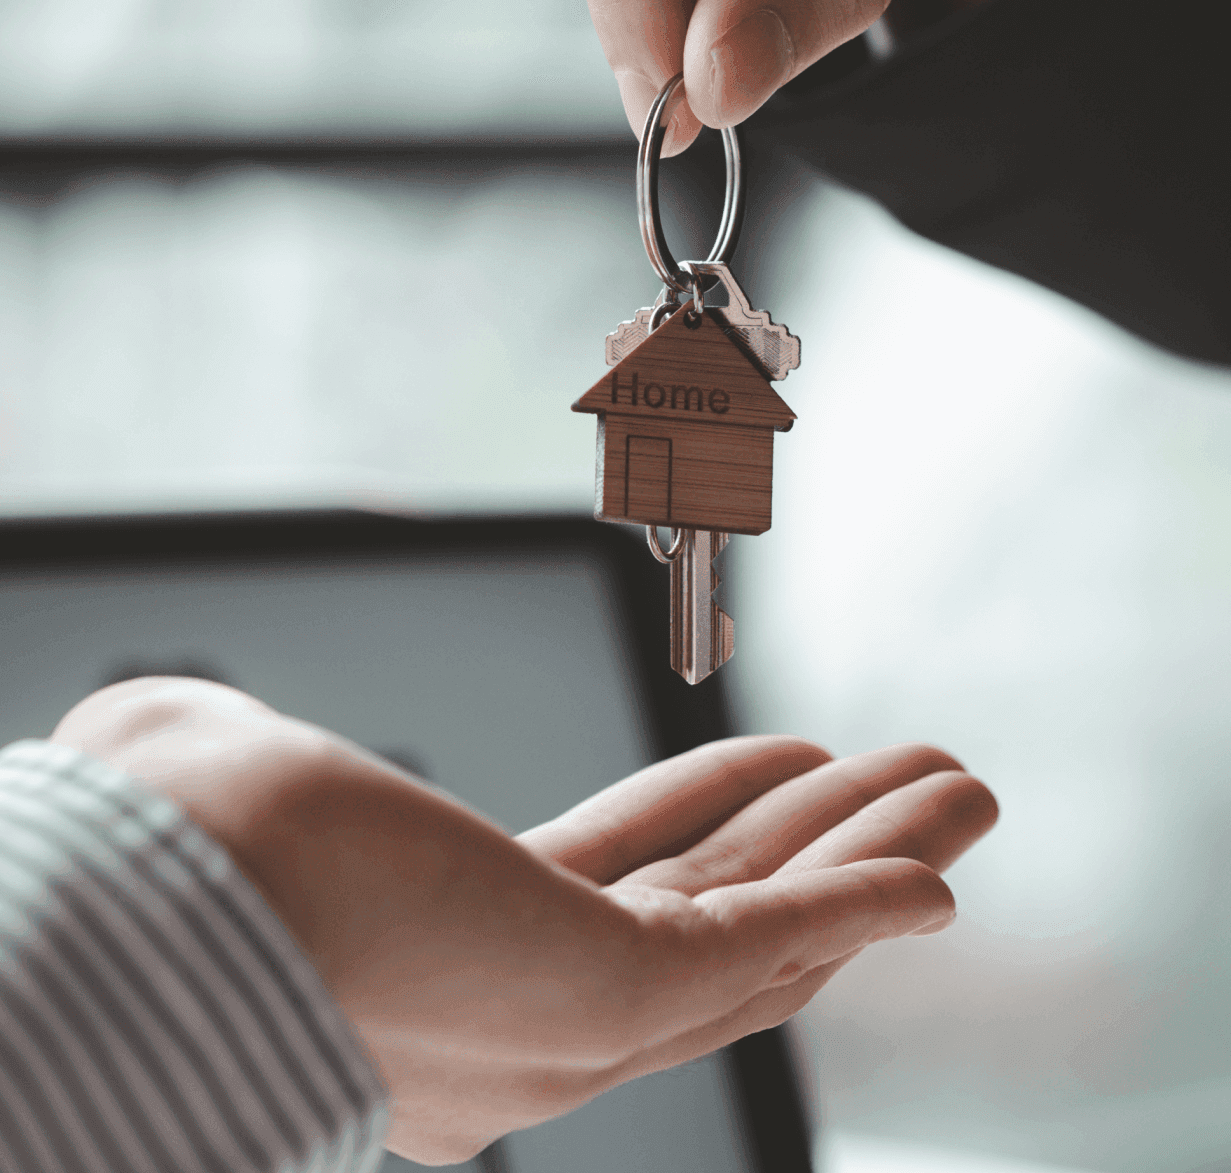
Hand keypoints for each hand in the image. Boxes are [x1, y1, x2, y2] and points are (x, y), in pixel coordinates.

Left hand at [54, 677, 995, 1164]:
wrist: (139, 914)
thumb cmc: (163, 847)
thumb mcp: (233, 779)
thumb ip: (248, 753)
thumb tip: (179, 723)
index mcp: (451, 960)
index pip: (630, 892)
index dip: (726, 825)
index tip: (790, 768)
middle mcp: (522, 1016)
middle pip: (727, 924)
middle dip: (838, 850)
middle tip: (924, 795)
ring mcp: (566, 1019)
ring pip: (767, 932)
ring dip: (876, 859)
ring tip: (958, 793)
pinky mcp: (600, 996)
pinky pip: (762, 939)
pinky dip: (860, 897)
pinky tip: (929, 860)